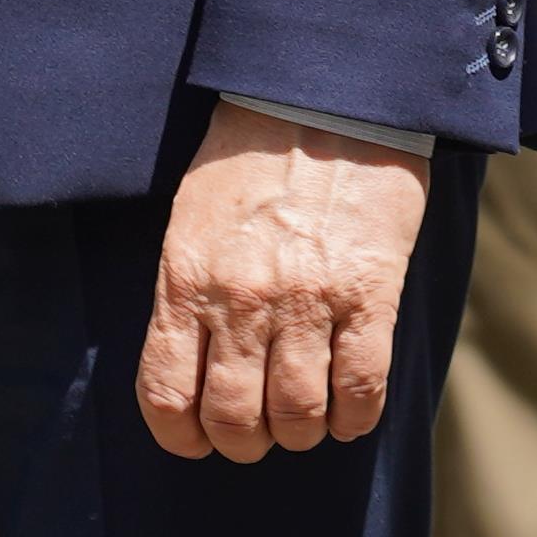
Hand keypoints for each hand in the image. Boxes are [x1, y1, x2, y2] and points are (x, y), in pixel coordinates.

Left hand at [139, 106, 430, 463]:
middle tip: (259, 431)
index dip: (181, 437)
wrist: (325, 93)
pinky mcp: (370, 292)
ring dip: (300, 433)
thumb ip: (187, 293)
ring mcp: (308, 298)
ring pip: (298, 415)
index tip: (197, 439)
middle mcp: (241, 298)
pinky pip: (361, 388)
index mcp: (186, 278)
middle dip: (244, 442)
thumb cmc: (249, 154)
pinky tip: (349, 411)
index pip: (166, 396)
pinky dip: (354, 418)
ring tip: (305, 419)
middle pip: (234, 420)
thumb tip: (192, 369)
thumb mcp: (191, 219)